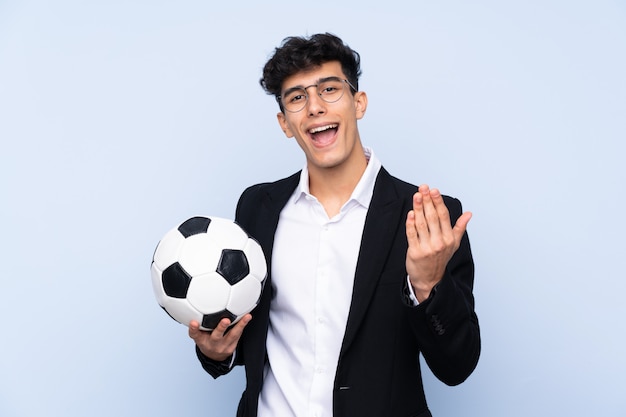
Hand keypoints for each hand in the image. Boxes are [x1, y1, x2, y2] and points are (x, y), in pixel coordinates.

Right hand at [188, 314, 251, 361]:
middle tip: (225, 320)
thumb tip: (195, 308)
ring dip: (240, 325)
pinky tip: (247, 318)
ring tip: (247, 317)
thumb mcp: (198, 335)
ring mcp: (223, 347)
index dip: (193, 329)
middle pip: (216, 336)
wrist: (214, 357)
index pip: (195, 334)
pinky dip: (242, 326)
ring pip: (232, 336)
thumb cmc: (206, 340)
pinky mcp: (231, 347)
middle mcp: (212, 344)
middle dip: (221, 328)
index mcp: (201, 340)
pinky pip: (238, 336)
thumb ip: (196, 325)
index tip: (193, 322)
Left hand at [405, 185, 470, 301]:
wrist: (430, 279)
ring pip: (422, 224)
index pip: (443, 216)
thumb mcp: (454, 244)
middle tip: (423, 188)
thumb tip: (468, 214)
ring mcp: (427, 248)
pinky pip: (412, 235)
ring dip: (418, 208)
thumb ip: (460, 227)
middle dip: (427, 201)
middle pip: (432, 218)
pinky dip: (410, 224)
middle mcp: (439, 243)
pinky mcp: (415, 252)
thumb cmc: (440, 259)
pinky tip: (410, 213)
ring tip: (416, 196)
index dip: (438, 202)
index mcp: (449, 238)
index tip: (433, 190)